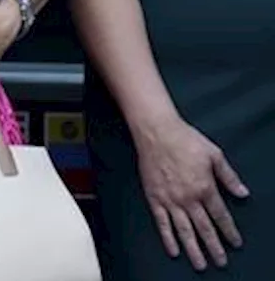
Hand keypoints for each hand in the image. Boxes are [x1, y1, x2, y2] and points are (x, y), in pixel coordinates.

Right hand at [134, 114, 247, 269]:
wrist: (156, 131)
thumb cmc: (185, 139)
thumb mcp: (215, 155)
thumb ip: (229, 176)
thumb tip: (243, 193)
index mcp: (205, 187)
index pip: (221, 216)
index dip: (229, 231)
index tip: (235, 243)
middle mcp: (188, 198)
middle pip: (204, 228)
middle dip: (214, 247)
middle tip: (220, 262)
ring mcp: (170, 199)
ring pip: (184, 230)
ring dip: (193, 249)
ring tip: (201, 264)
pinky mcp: (154, 197)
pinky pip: (161, 222)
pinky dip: (168, 238)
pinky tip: (173, 250)